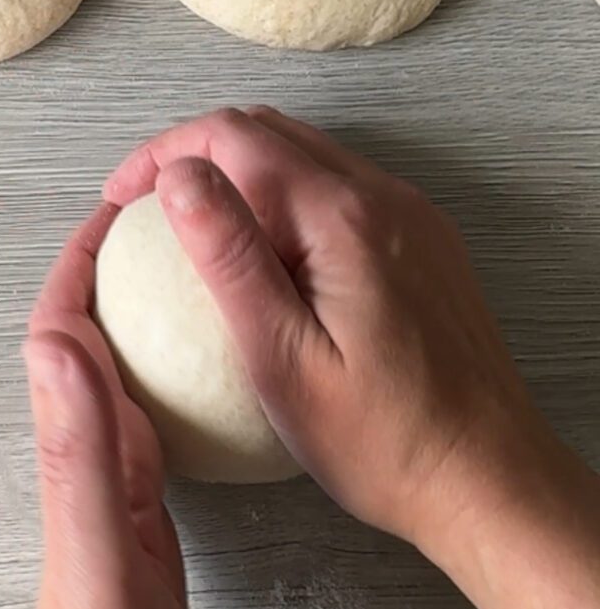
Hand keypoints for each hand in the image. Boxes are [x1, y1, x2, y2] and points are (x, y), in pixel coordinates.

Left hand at [0, 207, 200, 608]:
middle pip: (91, 335)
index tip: (119, 206)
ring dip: (145, 310)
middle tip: (164, 218)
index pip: (62, 334)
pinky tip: (211, 367)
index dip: (80, 265)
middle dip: (116, 268)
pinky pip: (157, 412)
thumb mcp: (100, 561)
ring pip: (125, 367)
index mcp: (73, 453)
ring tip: (190, 267)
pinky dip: (176, 368)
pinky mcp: (146, 505)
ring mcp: (116, 478)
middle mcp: (87, 453)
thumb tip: (57, 342)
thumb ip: (80, 457)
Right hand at [105, 106, 566, 549]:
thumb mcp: (282, 358)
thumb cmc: (381, 439)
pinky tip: (265, 257)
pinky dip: (285, 200)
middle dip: (195, 152)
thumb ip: (230, 256)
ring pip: (306, 156)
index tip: (121, 199)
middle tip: (146, 209)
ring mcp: (411, 217)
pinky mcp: (423, 244)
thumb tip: (178, 174)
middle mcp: (384, 197)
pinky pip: (340, 193)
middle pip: (269, 132)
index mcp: (343, 216)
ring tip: (193, 230)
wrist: (486, 477)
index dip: (163, 152)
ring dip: (240, 172)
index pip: (234, 136)